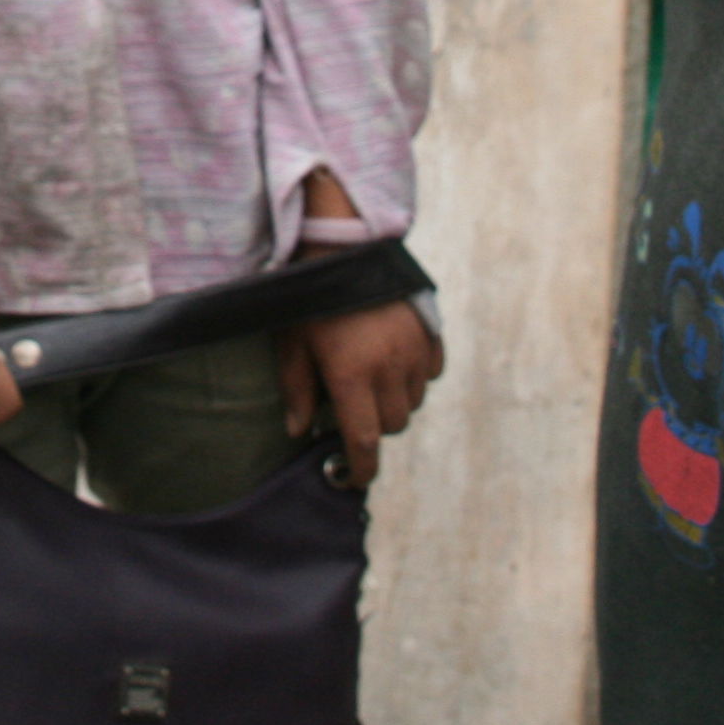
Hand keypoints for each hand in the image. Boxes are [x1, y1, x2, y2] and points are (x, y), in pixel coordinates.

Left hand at [279, 297, 440, 483]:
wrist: (346, 246)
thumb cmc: (311, 297)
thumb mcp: (293, 343)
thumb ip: (297, 390)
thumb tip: (299, 431)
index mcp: (351, 375)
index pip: (364, 441)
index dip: (361, 468)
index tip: (353, 478)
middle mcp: (389, 368)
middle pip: (392, 425)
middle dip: (374, 427)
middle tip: (354, 409)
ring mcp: (414, 350)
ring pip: (413, 402)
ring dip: (394, 403)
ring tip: (372, 380)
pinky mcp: (429, 333)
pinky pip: (430, 373)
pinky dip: (414, 378)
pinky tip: (393, 361)